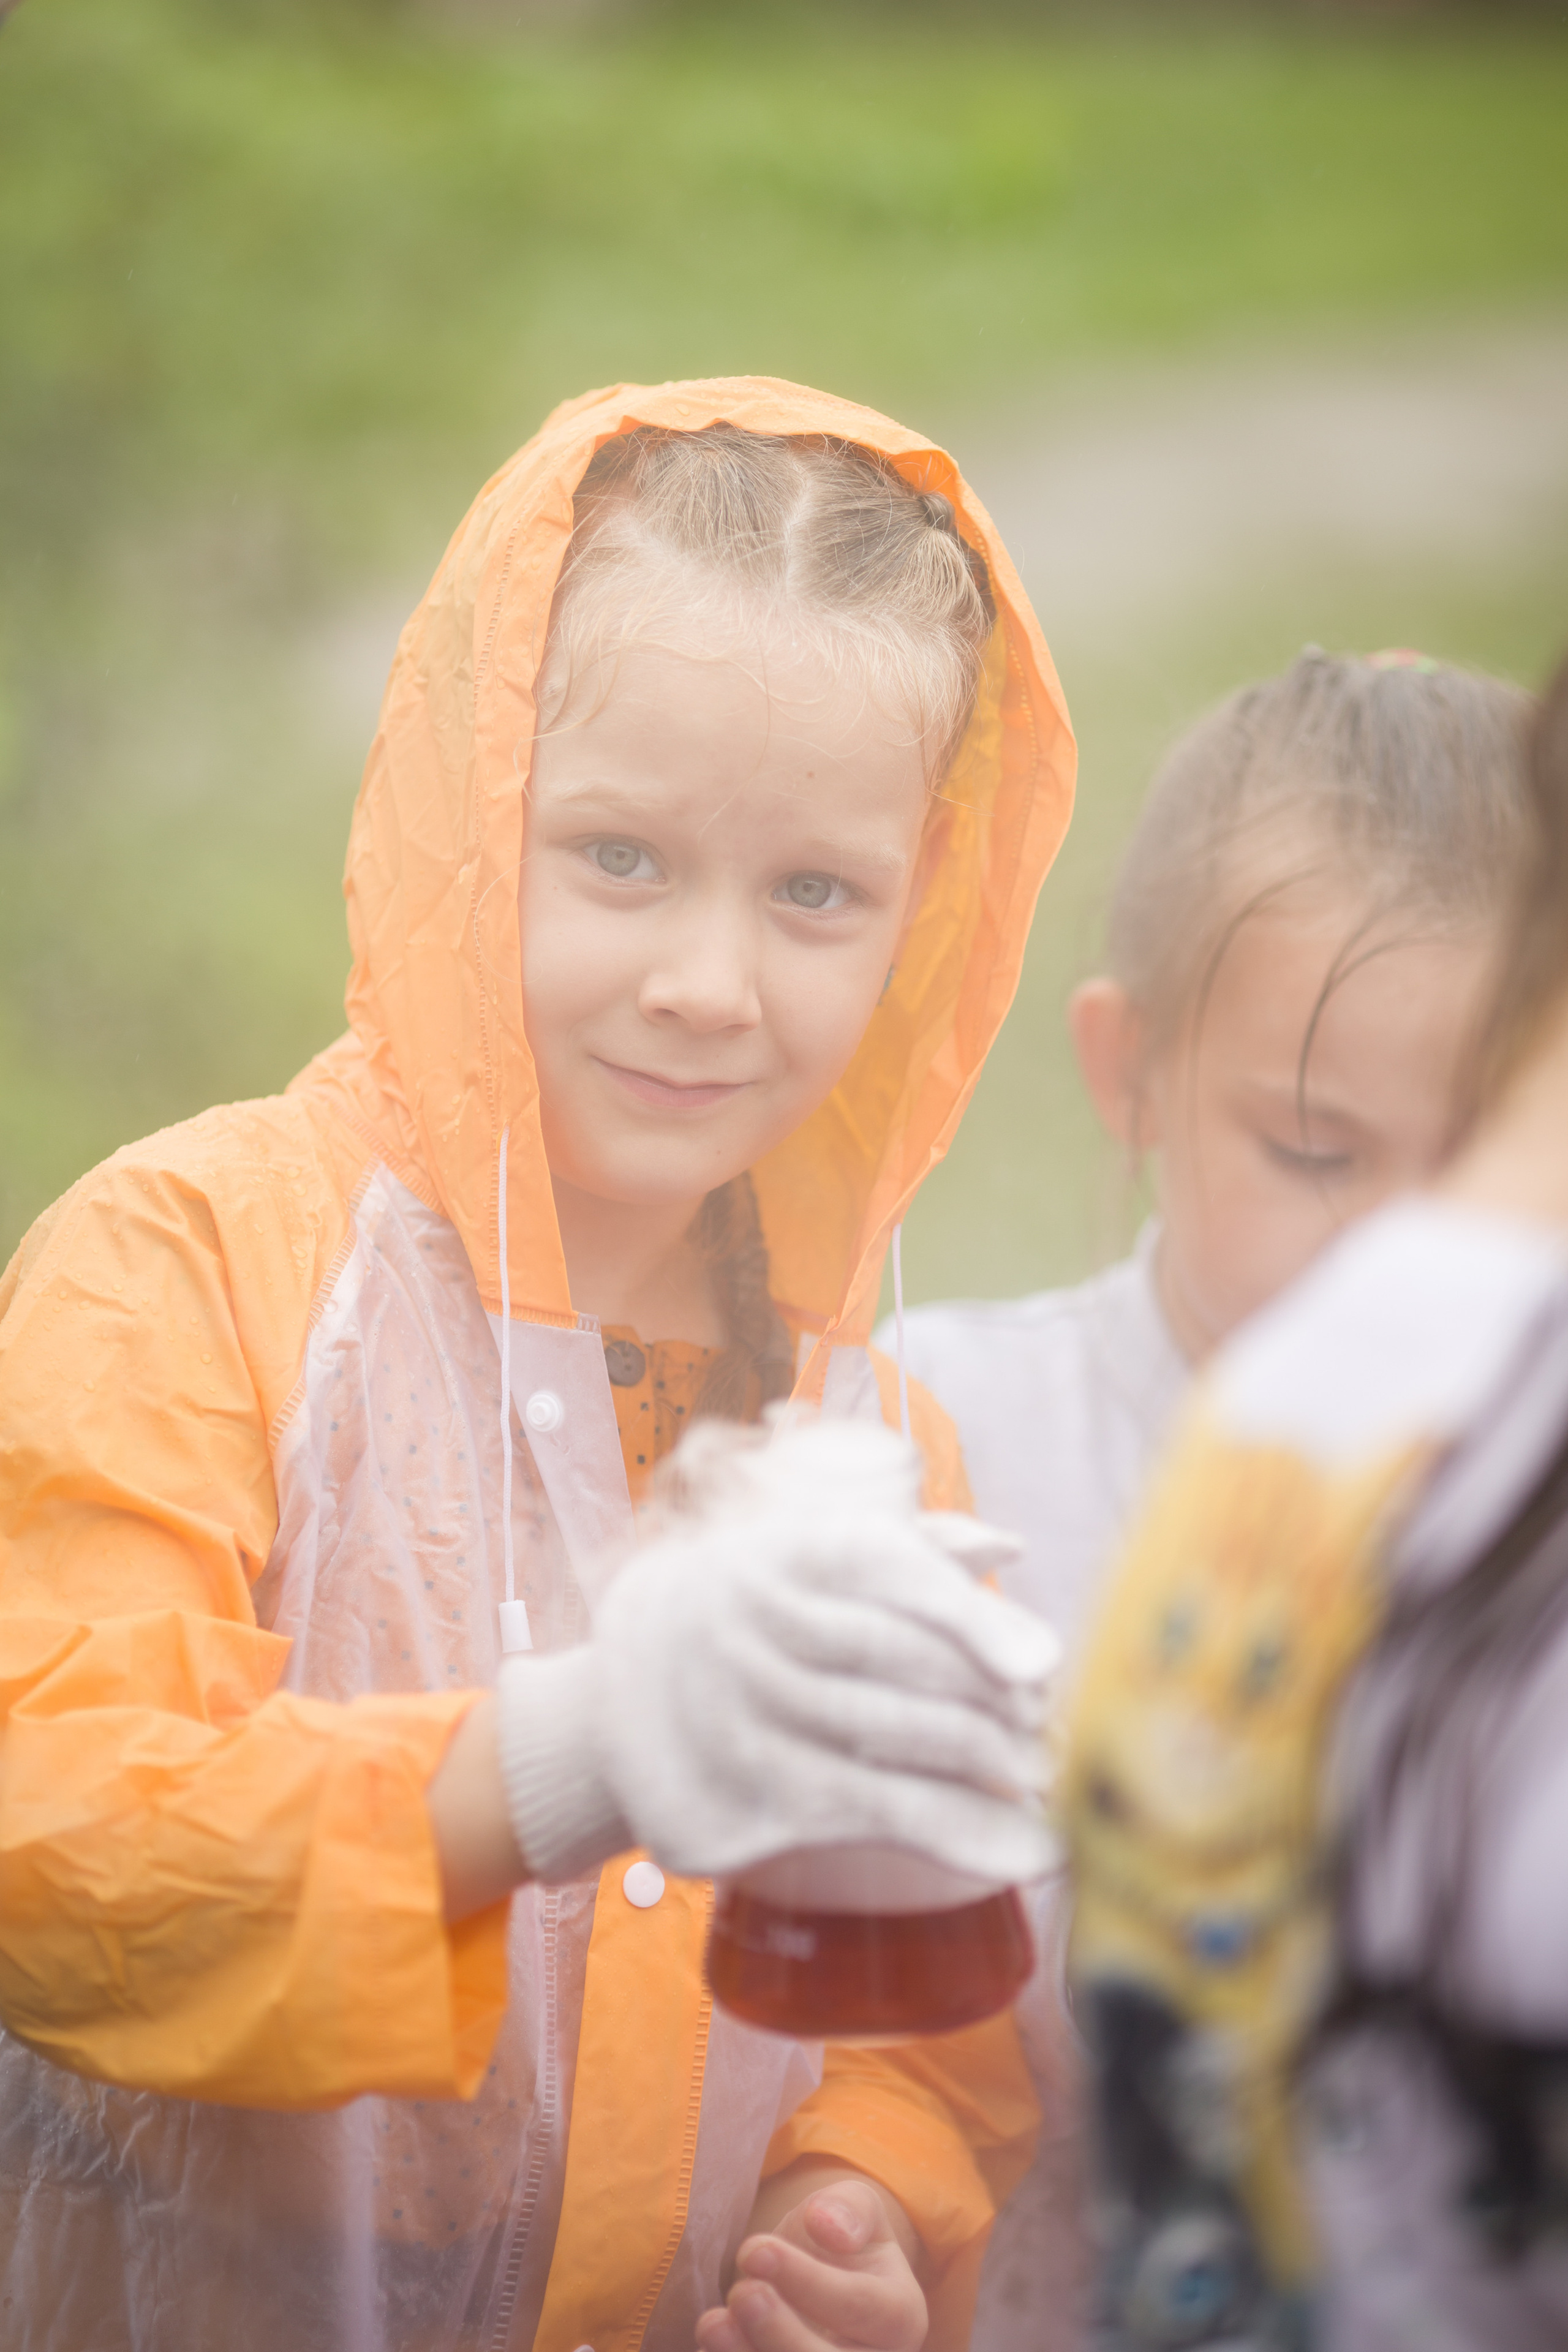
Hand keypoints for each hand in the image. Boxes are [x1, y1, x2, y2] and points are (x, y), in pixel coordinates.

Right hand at [486, 1416, 1059, 1890]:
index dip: (973, 1616)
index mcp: (780, 1553)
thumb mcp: (790, 1562)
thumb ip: (903, 1548)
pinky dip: (964, 1835)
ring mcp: (747, 1718)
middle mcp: (758, 1629)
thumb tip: (1009, 1548)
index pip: (888, 1569)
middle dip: (999, 1704)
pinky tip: (1023, 1851)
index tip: (1043, 1663)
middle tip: (1057, 1729)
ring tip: (1050, 1784)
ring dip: (995, 1772)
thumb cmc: (730, 1622)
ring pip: (901, 1744)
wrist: (603, 1717)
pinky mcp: (747, 1802)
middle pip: (906, 1664)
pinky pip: (877, 1814)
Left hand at [695, 2178, 926, 2351]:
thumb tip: (827, 2227)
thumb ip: (848, 2209)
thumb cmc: (838, 2243)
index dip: (806, 2281)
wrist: (823, 2280)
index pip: (859, 2305)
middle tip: (742, 2293)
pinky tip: (711, 2346)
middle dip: (782, 2335)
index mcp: (901, 2315)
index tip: (755, 2249)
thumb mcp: (855, 2208)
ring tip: (712, 2324)